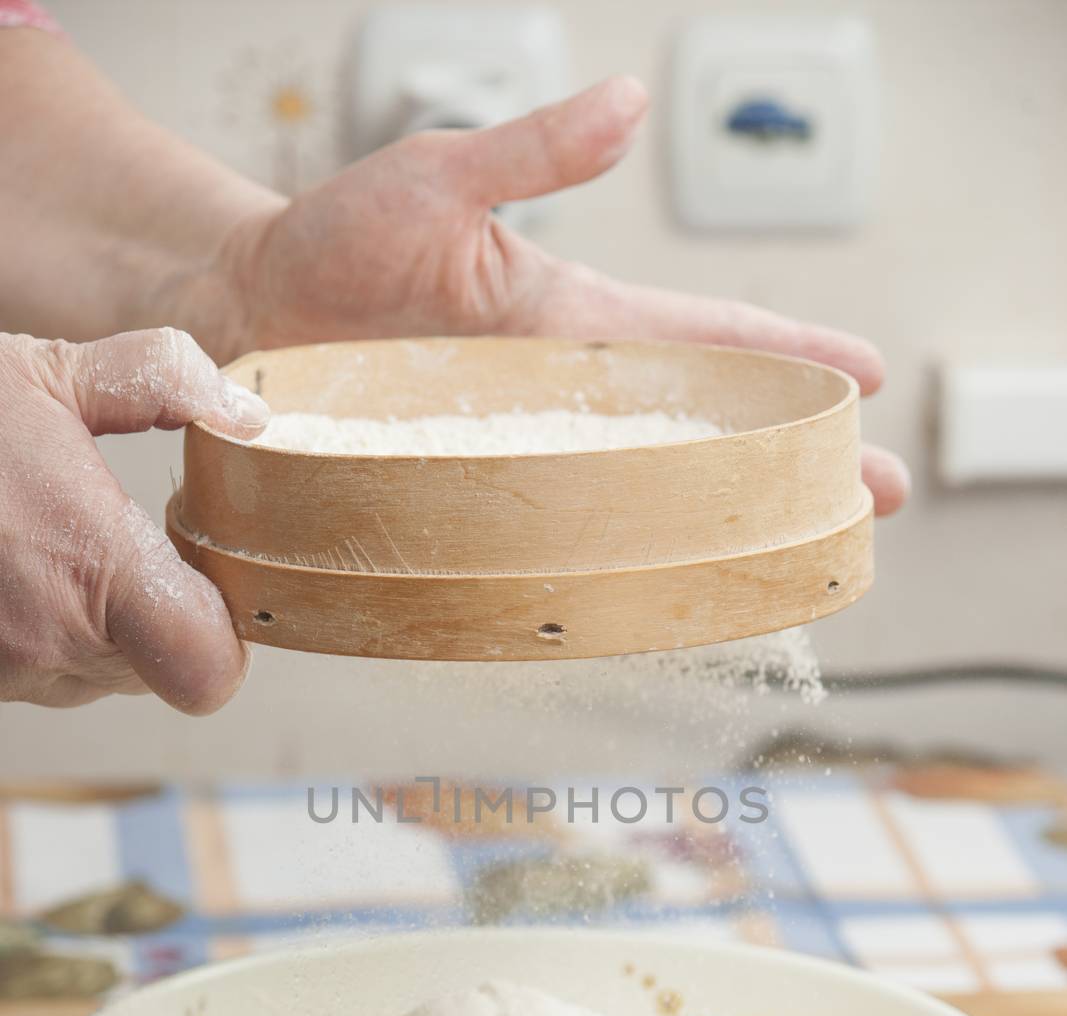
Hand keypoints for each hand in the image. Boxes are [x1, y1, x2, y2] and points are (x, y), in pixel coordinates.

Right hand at [0, 328, 267, 710]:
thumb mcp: (47, 373)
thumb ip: (161, 380)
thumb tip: (245, 412)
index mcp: (93, 571)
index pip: (210, 669)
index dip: (227, 632)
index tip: (209, 573)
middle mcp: (53, 642)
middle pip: (167, 670)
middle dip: (167, 612)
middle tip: (135, 541)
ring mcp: (8, 673)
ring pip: (104, 674)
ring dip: (103, 622)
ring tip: (57, 542)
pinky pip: (44, 673)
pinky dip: (48, 629)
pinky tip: (18, 565)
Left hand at [217, 77, 907, 513]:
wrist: (244, 316)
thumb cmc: (335, 241)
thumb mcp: (436, 178)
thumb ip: (530, 151)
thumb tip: (629, 103)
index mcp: (572, 322)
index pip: (704, 337)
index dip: (789, 353)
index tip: (869, 375)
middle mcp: (561, 399)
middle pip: (700, 437)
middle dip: (795, 462)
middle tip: (874, 495)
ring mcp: (519, 456)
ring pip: (641, 501)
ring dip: (721, 529)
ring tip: (799, 557)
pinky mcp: (468, 500)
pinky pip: (552, 543)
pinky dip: (612, 570)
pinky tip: (655, 600)